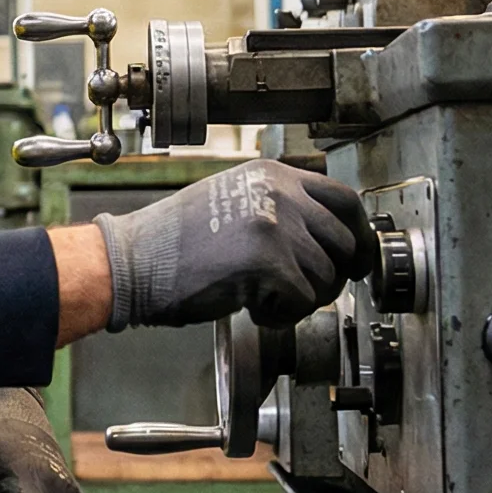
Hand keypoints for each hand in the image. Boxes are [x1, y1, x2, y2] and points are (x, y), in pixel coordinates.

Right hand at [94, 159, 372, 331]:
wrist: (132, 261)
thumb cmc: (173, 242)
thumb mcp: (234, 201)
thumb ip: (281, 209)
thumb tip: (330, 238)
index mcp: (273, 175)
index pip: (345, 199)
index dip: (359, 235)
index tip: (357, 260)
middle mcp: (279, 192)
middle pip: (345, 242)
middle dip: (333, 277)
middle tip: (302, 293)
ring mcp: (276, 224)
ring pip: (327, 278)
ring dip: (301, 300)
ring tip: (264, 301)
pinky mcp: (268, 261)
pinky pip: (303, 301)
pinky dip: (282, 317)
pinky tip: (254, 310)